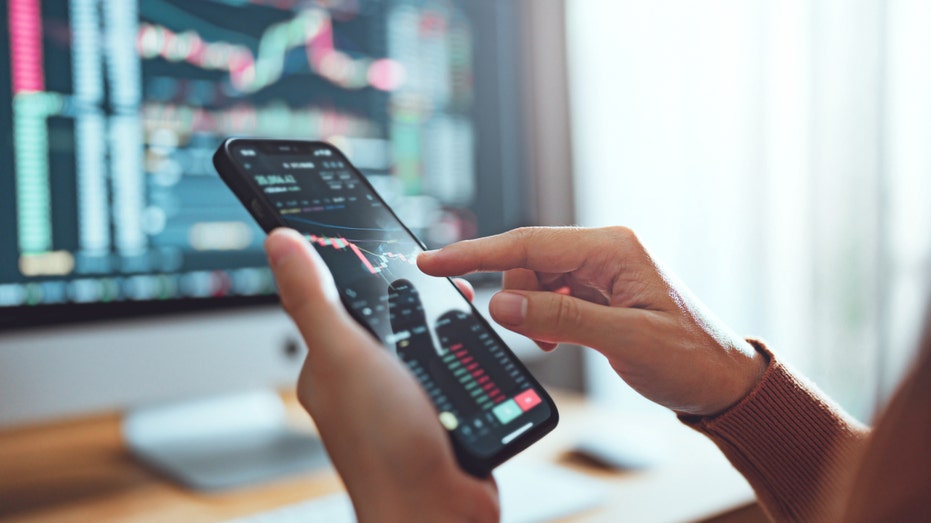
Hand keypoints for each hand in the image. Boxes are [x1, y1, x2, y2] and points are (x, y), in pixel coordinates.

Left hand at [264, 228, 497, 521]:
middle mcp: (362, 380)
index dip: (360, 267)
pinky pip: (452, 368)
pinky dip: (466, 354)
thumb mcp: (344, 355)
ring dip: (446, 323)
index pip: (336, 299)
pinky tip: (475, 348)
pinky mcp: (437, 412)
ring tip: (463, 309)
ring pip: (424, 339)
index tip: (384, 243)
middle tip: (441, 281)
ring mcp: (401, 398)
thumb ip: (315, 299)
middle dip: (415, 294)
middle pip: (387, 315)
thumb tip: (279, 241)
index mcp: (329, 364)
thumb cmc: (384, 449)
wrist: (439, 512)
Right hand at [418, 226, 767, 415]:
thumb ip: (560, 318)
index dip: (476, 253)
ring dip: (531, 312)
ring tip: (554, 343)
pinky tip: (558, 339)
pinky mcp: (597, 293)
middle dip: (514, 297)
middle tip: (528, 336)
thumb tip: (501, 303)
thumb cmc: (690, 358)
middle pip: (528, 260)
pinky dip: (542, 319)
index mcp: (613, 249)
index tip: (435, 261)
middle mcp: (604, 252)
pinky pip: (550, 297)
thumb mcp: (625, 340)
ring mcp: (600, 273)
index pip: (529, 243)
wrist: (721, 382)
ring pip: (535, 280)